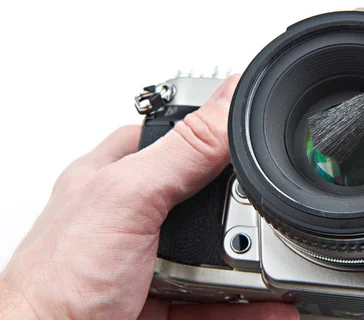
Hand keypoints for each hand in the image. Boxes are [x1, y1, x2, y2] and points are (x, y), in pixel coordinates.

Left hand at [0, 75, 298, 319]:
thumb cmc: (56, 283)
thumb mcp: (128, 199)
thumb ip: (183, 151)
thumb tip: (229, 101)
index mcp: (115, 175)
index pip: (172, 136)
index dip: (211, 136)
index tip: (253, 143)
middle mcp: (131, 215)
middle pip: (202, 200)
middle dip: (238, 211)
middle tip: (261, 219)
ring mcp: (148, 260)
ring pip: (211, 252)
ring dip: (249, 261)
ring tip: (272, 263)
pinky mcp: (162, 301)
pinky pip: (214, 299)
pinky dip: (246, 304)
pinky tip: (269, 303)